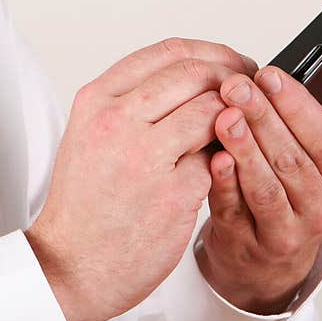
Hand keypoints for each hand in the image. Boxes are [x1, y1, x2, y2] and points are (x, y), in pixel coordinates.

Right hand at [26, 38, 256, 320]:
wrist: (70, 267)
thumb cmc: (83, 209)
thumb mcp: (89, 138)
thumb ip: (131, 106)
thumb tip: (192, 80)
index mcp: (96, 103)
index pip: (168, 53)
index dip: (212, 54)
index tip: (231, 66)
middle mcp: (118, 123)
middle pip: (196, 75)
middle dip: (234, 81)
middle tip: (251, 95)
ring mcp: (146, 159)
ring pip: (214, 113)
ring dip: (237, 120)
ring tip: (240, 134)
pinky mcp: (174, 195)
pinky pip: (220, 160)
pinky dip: (230, 160)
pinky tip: (228, 168)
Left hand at [198, 64, 321, 313]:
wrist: (272, 257)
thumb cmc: (305, 192)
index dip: (299, 107)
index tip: (271, 75)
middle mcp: (320, 207)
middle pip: (291, 160)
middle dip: (263, 118)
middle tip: (236, 86)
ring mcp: (284, 230)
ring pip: (264, 187)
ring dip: (244, 150)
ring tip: (224, 116)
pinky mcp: (246, 242)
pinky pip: (235, 211)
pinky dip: (224, 184)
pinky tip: (213, 158)